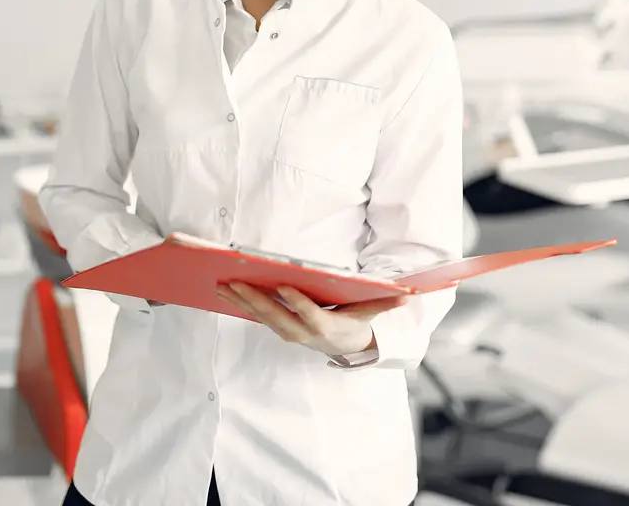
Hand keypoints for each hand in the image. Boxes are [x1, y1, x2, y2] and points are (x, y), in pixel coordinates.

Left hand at [216, 282, 407, 357]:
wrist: (346, 347)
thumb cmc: (356, 322)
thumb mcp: (371, 313)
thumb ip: (385, 303)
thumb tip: (407, 296)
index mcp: (326, 326)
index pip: (310, 314)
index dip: (296, 301)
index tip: (282, 286)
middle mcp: (304, 333)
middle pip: (277, 316)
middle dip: (254, 299)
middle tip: (234, 282)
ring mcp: (289, 332)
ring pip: (262, 317)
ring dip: (240, 301)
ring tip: (221, 284)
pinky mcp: (280, 328)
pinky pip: (257, 317)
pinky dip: (240, 305)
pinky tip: (225, 291)